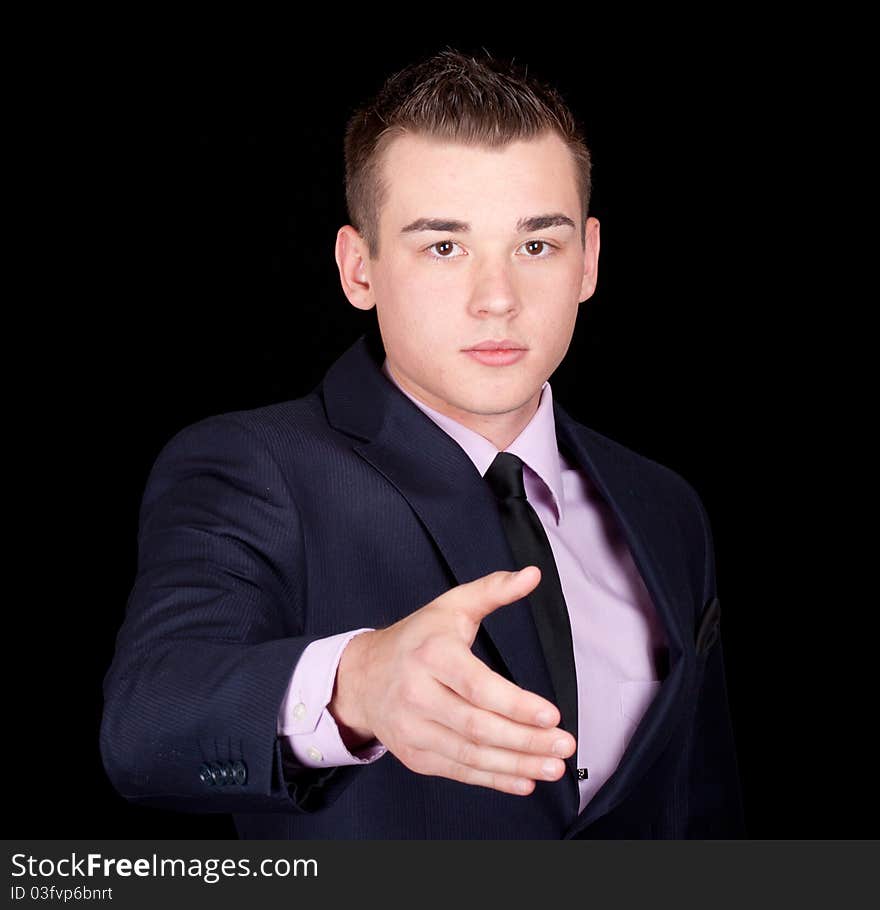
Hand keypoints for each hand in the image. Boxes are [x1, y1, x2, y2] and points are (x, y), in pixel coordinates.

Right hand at [328, 567, 576, 795]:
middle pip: (477, 726)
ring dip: (516, 763)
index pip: (477, 686)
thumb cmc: (416, 639)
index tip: (552, 715)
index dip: (515, 704)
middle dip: (525, 740)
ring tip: (553, 765)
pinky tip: (524, 779)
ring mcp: (414, 729)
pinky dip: (495, 779)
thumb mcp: (451, 606)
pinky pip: (460, 772)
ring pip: (471, 754)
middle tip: (564, 744)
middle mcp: (418, 694)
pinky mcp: (415, 755)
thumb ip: (493, 590)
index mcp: (431, 654)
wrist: (362, 677)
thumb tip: (532, 575)